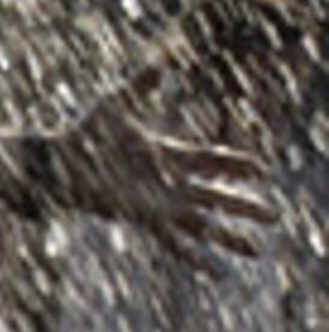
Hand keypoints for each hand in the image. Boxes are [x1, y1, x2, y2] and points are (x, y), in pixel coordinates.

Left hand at [58, 65, 279, 272]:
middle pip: (218, 197)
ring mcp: (160, 205)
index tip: (263, 169)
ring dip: (231, 237)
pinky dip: (196, 258)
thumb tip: (162, 58)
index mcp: (169, 156)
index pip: (214, 161)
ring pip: (204, 224)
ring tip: (256, 251)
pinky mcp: (145, 219)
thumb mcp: (117, 104)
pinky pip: (176, 243)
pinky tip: (216, 274)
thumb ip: (142, 83)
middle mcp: (170, 184)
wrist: (56, 163)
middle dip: (246, 206)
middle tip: (275, 216)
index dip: (238, 165)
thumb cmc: (83, 134)